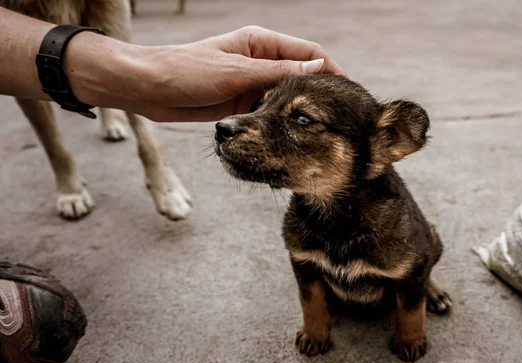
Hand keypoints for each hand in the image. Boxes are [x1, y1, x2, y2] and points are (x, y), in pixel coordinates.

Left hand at [66, 26, 344, 121]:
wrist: (147, 89)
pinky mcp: (241, 103)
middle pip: (301, 74)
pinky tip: (291, 136)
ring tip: (320, 131)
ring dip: (300, 110)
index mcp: (260, 43)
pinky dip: (280, 121)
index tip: (349, 90)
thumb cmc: (185, 71)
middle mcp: (259, 61)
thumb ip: (277, 72)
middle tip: (340, 117)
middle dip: (320, 93)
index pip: (308, 51)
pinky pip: (269, 111)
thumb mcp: (235, 72)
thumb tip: (319, 65)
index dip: (331, 68)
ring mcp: (250, 83)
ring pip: (286, 96)